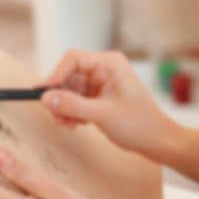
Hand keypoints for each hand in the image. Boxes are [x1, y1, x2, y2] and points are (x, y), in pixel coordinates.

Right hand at [40, 50, 171, 157]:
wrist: (155, 140)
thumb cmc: (137, 123)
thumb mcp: (101, 114)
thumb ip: (72, 105)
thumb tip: (44, 97)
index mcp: (110, 64)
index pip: (73, 59)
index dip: (55, 75)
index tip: (43, 94)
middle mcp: (104, 69)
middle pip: (68, 75)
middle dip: (59, 96)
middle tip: (56, 116)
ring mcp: (101, 83)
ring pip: (69, 89)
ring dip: (64, 107)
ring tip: (69, 124)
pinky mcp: (99, 96)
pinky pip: (76, 99)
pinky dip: (72, 111)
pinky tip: (77, 124)